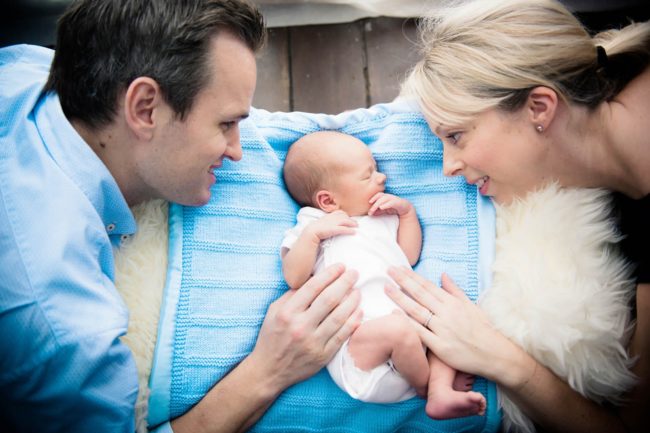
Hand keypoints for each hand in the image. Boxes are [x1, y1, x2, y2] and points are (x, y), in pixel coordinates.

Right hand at [251, 264, 361, 389]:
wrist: (269, 370)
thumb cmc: (271, 336)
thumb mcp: (274, 311)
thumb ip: (292, 295)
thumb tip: (314, 278)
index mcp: (287, 313)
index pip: (312, 287)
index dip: (329, 274)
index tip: (340, 266)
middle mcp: (300, 326)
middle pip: (329, 299)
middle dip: (344, 283)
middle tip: (354, 273)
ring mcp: (313, 342)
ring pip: (339, 317)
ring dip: (352, 301)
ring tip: (358, 291)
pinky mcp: (322, 356)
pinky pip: (342, 336)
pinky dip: (353, 322)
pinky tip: (359, 311)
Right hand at [306, 210, 356, 241]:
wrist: (311, 232)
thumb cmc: (315, 229)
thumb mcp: (321, 223)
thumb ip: (326, 222)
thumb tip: (328, 226)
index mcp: (329, 216)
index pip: (339, 212)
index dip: (345, 215)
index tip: (348, 218)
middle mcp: (332, 218)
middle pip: (344, 216)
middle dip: (350, 219)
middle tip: (356, 223)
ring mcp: (333, 223)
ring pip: (345, 221)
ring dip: (352, 223)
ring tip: (357, 226)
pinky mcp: (333, 229)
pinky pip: (344, 229)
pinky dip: (350, 230)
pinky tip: (354, 232)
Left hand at [368, 192, 413, 216]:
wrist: (406, 209)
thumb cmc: (394, 208)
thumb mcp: (385, 210)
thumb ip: (378, 211)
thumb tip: (371, 213)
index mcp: (386, 197)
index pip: (379, 195)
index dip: (374, 197)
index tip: (369, 202)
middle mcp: (389, 196)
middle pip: (380, 196)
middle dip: (374, 203)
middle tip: (370, 212)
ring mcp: (394, 199)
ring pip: (385, 199)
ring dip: (378, 204)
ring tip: (374, 209)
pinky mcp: (398, 202)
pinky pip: (391, 202)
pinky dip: (385, 205)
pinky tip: (381, 207)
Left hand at [385, 267, 508, 378]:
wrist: (495, 354)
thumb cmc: (483, 329)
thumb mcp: (471, 305)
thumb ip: (455, 290)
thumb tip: (443, 275)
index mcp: (453, 303)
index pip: (428, 286)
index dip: (412, 276)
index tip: (399, 268)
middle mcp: (446, 313)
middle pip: (420, 294)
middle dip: (403, 281)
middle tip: (389, 270)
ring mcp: (442, 330)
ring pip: (417, 311)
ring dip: (400, 298)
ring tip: (386, 288)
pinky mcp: (440, 346)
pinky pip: (420, 333)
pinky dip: (407, 323)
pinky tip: (394, 314)